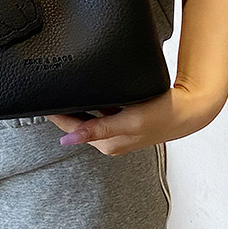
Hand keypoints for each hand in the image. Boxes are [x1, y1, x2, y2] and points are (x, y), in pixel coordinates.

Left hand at [45, 81, 224, 155]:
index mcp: (106, 143)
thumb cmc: (162, 115)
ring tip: (66, 84)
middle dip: (63, 106)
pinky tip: (90, 90)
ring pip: (85, 115)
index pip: (68, 126)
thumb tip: (67, 139)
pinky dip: (92, 102)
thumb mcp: (129, 121)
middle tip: (51, 85)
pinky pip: (98, 111)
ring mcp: (113, 131)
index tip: (40, 98)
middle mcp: (107, 140)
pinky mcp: (121, 123)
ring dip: (77, 103)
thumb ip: (98, 129)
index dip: (54, 113)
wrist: (187, 111)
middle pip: (74, 121)